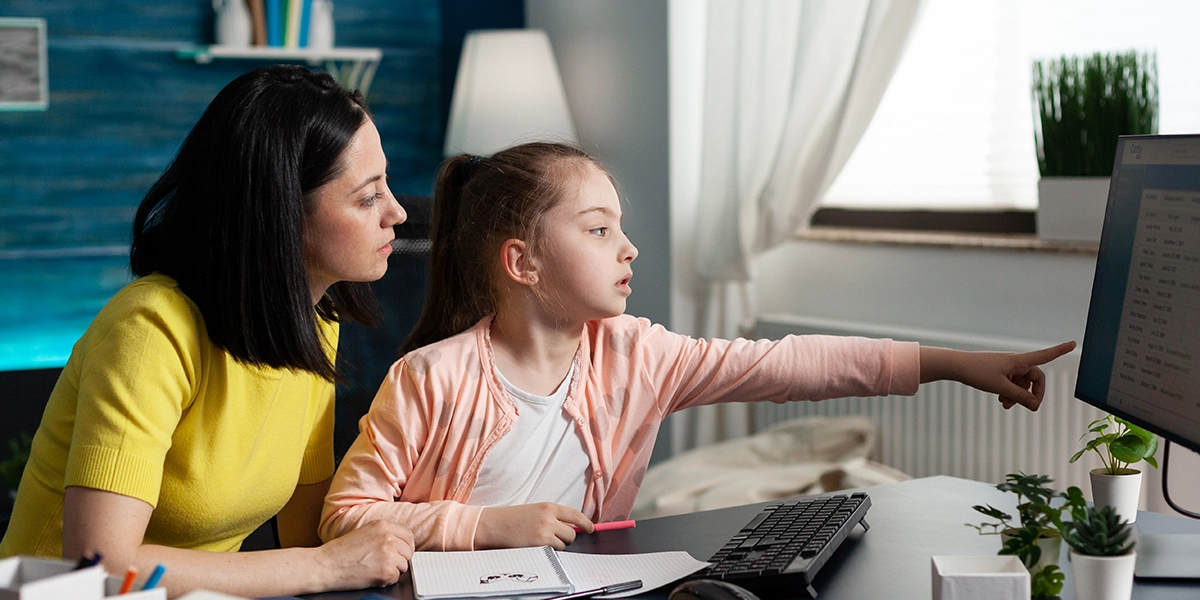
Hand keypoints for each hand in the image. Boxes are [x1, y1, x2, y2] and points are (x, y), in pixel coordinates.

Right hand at [317, 519, 413, 589]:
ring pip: (404, 565)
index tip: (401, 553)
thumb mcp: (365, 532)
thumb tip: (400, 543)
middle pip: (408, 551)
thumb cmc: (340, 552)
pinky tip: (372, 576)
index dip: (405, 546)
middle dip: (400, 559)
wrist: (325, 565)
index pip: (408, 536)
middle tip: (384, 564)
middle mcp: (388, 537)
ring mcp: (388, 553)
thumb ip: (383, 535)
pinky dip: (386, 580)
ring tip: (374, 569)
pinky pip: (395, 578)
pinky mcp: (386, 570)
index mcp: (383, 525)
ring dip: (392, 570)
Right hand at [475, 503, 592, 549]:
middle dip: (567, 538)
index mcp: (548, 507)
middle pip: (572, 533)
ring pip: (564, 544)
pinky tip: (537, 547)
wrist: (493, 525)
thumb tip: (570, 527)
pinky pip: (554, 552)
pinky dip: (549, 552)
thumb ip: (552, 517)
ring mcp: (545, 531)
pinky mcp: (539, 544)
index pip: (574, 514)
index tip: (590, 528)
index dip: (585, 522)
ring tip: (540, 542)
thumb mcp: (534, 511)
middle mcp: (548, 518)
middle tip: (555, 539)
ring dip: (557, 546)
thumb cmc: (510, 519)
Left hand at [921, 341, 1075, 410]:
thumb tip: (1035, 405)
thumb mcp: (1001, 388)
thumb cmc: (978, 373)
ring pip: (1022, 384)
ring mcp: (1007, 367)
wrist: (957, 366)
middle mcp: (1015, 362)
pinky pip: (1012, 384)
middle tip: (1030, 408)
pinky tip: (1002, 401)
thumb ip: (1020, 397)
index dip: (1060, 351)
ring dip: (1018, 396)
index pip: (1045, 355)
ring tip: (1005, 405)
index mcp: (1019, 361)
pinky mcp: (999, 372)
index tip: (1074, 343)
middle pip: (1035, 378)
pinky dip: (1010, 393)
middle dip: (1032, 394)